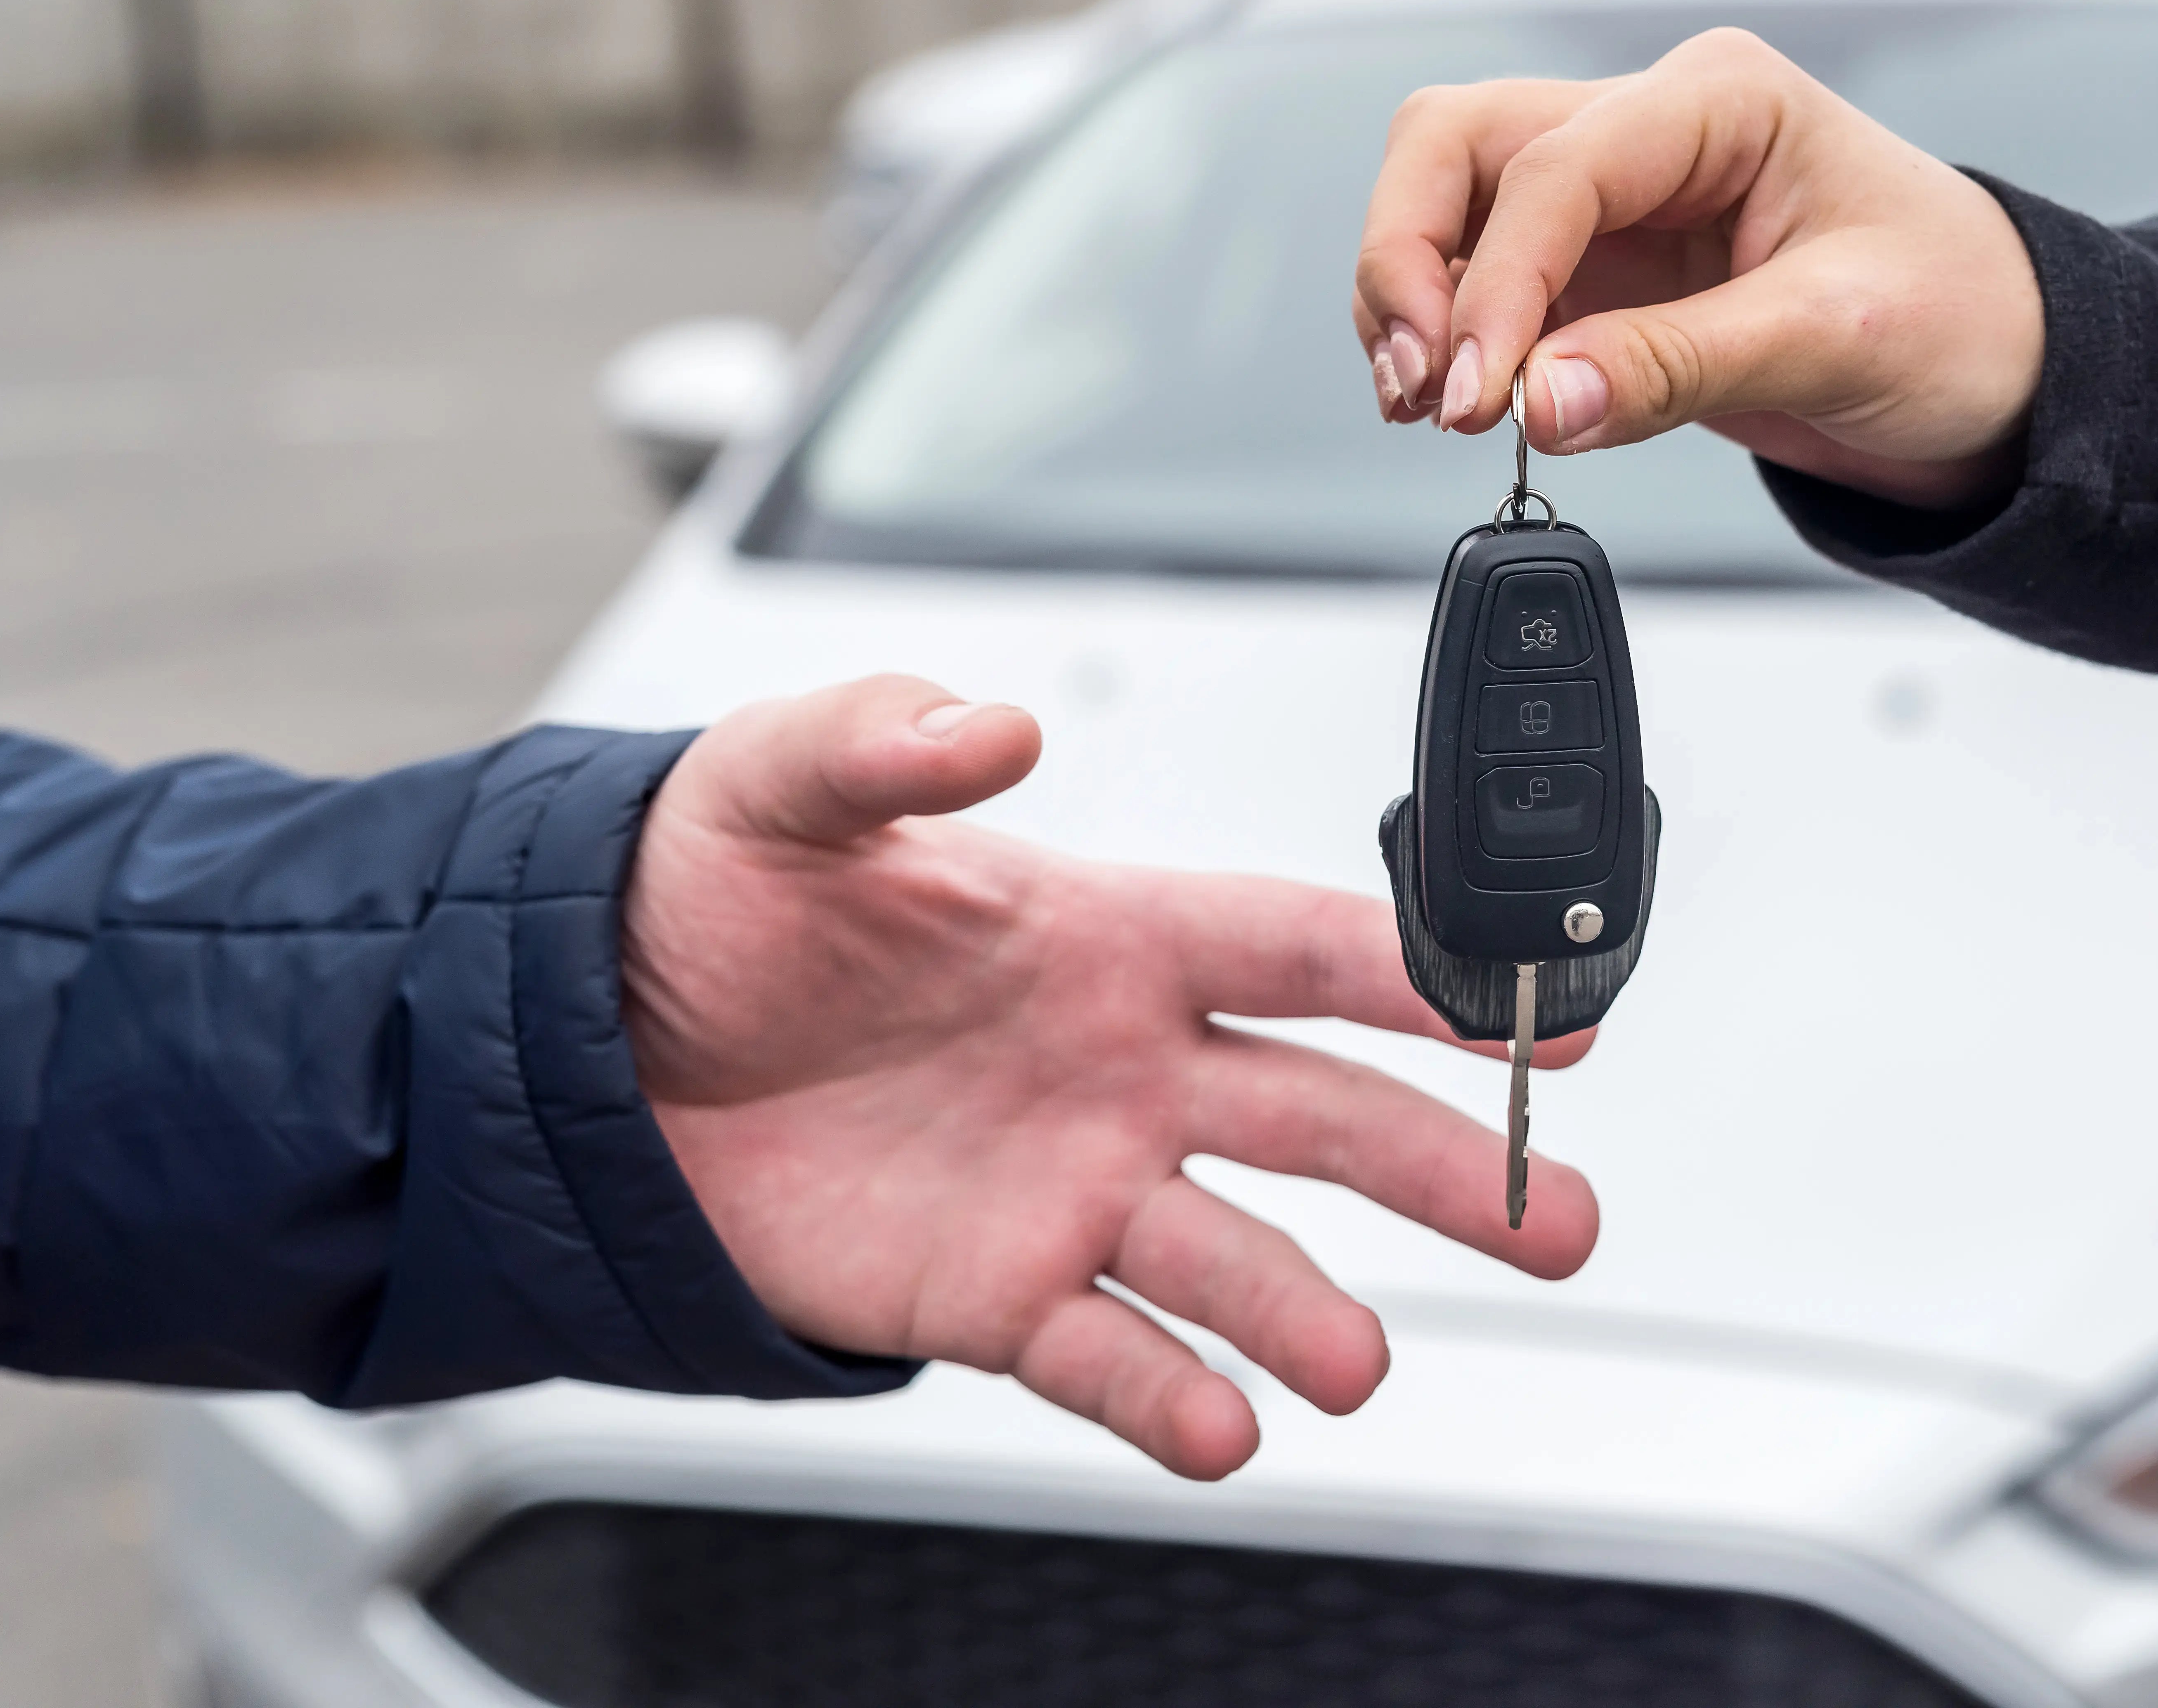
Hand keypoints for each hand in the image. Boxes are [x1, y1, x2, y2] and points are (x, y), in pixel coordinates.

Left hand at [620, 676, 1598, 1480]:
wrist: (604, 1044)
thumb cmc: (716, 891)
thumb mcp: (782, 782)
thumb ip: (887, 740)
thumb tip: (987, 726)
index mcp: (1110, 934)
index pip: (1299, 949)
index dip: (1421, 977)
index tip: (1532, 1007)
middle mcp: (1124, 1068)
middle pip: (1322, 1117)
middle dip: (1447, 1165)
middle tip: (1553, 1216)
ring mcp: (1072, 1188)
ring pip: (1233, 1255)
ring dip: (1306, 1312)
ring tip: (1362, 1363)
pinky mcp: (996, 1293)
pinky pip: (1107, 1354)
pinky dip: (1170, 1397)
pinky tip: (1228, 1431)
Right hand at [1353, 27, 2047, 507]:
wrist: (2004, 373)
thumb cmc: (1960, 317)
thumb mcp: (1833, 340)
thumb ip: (1677, 366)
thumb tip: (1540, 401)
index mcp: (1721, 99)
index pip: (1556, 169)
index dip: (1494, 284)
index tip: (1479, 394)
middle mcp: (1651, 128)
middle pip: (1458, 146)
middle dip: (1412, 260)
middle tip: (1423, 385)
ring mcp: (1614, 199)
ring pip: (1447, 206)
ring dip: (1412, 301)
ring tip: (1429, 406)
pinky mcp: (1598, 273)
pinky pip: (1482, 285)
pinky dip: (1451, 339)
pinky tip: (1463, 403)